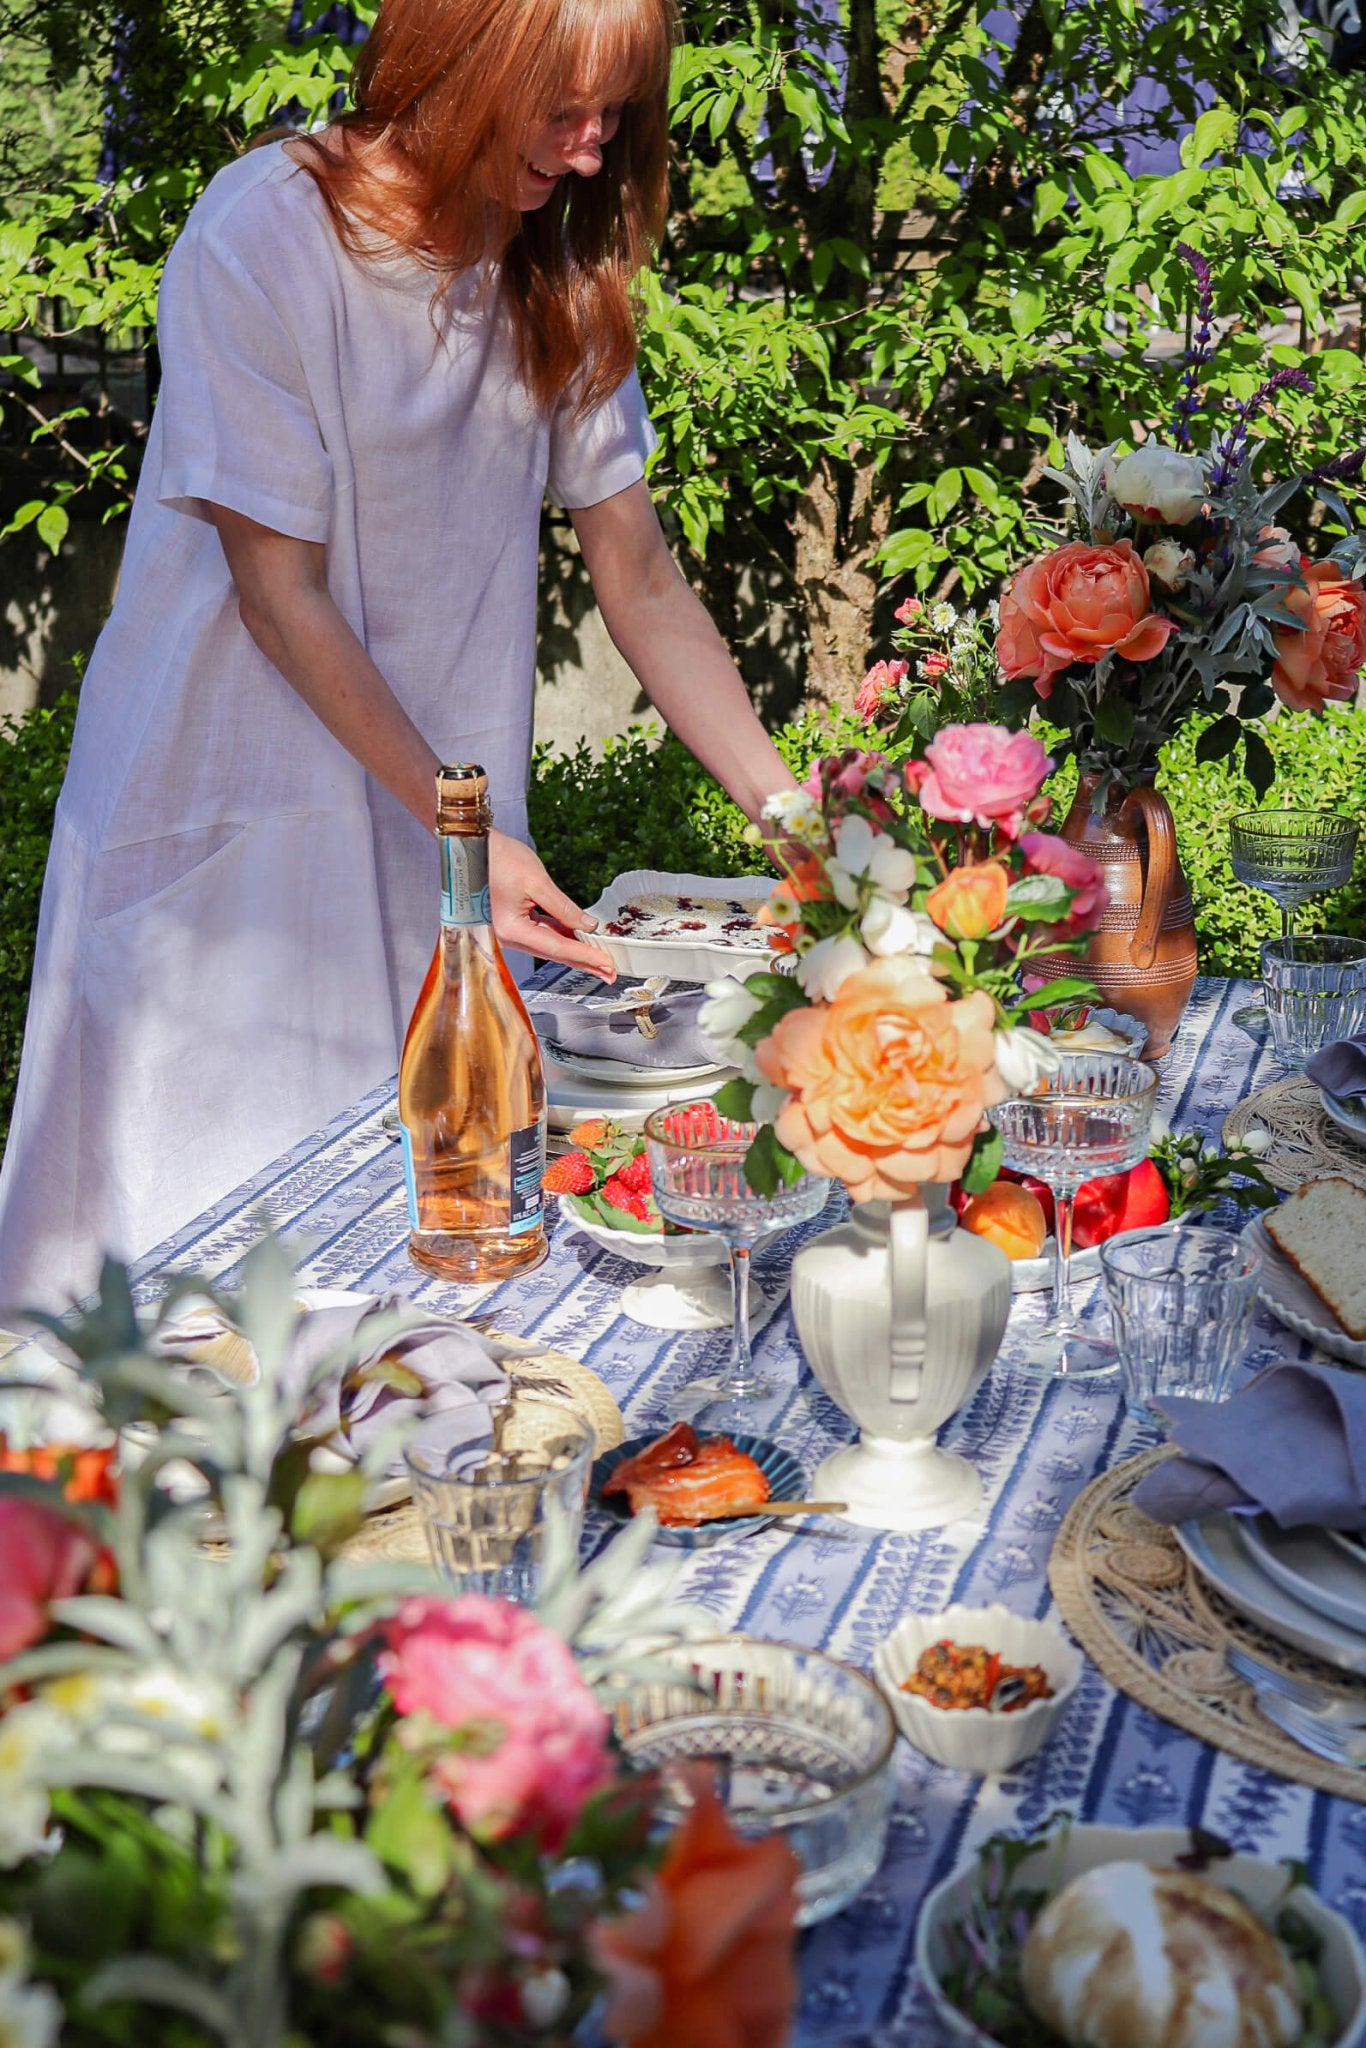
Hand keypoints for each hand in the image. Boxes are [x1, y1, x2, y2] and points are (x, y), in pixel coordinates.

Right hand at [488, 830, 616, 982]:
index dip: (585, 956)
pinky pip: (540, 933)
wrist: (471, 846)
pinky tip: (578, 939)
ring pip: (548, 945)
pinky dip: (560, 936)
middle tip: (609, 973)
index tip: (606, 964)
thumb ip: (564, 908)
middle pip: (553, 953)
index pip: (557, 948)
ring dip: (574, 951)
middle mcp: (507, 936)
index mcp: (511, 929)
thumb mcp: (537, 881)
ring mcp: (508, 931)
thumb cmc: (497, 858)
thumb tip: (587, 925)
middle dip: (583, 962)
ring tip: (598, 959)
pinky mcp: (511, 922)